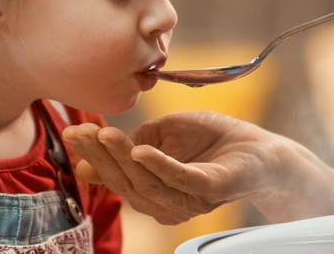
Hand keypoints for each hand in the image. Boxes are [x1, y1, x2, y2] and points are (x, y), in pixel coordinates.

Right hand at [63, 111, 289, 224]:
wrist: (260, 147)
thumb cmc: (212, 139)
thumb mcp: (164, 134)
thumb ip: (132, 145)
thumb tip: (87, 159)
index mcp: (152, 190)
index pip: (115, 175)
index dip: (92, 155)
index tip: (73, 131)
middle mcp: (165, 202)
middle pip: (125, 182)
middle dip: (100, 156)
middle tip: (82, 131)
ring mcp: (188, 200)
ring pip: (146, 183)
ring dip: (122, 158)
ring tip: (105, 134)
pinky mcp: (210, 190)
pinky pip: (180, 180)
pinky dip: (159, 166)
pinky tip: (140, 151)